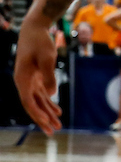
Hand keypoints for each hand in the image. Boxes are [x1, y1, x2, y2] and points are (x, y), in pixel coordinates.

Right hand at [14, 17, 61, 133]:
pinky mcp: (36, 77)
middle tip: (53, 132)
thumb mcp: (47, 57)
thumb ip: (49, 75)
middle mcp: (23, 82)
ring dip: (47, 113)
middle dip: (42, 119)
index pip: (28, 102)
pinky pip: (42, 94)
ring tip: (58, 125)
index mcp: (22, 79)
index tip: (47, 122)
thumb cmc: (40, 42)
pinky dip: (49, 102)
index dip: (37, 113)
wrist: (35, 29)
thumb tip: (51, 94)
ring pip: (38, 101)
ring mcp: (29, 80)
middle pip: (32, 105)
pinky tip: (57, 111)